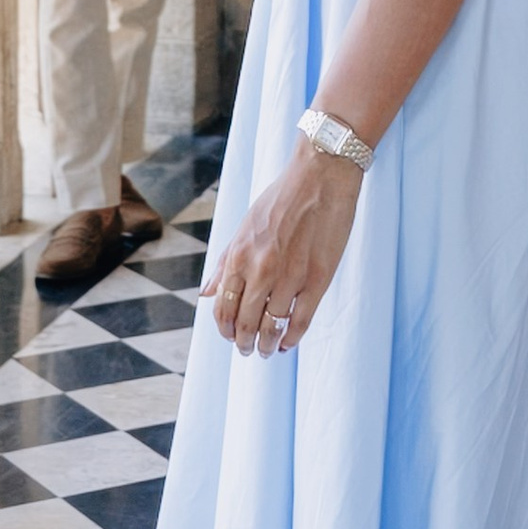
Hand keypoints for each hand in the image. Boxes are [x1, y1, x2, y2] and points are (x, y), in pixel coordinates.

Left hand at [207, 140, 362, 355]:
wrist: (320, 177)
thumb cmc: (281, 199)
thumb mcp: (244, 227)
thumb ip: (225, 262)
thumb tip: (206, 293)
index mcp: (240, 256)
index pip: (223, 307)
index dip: (224, 328)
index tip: (230, 336)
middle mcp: (261, 270)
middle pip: (246, 322)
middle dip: (244, 342)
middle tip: (248, 350)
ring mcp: (291, 276)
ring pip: (273, 327)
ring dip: (267, 345)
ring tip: (268, 351)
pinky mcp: (318, 279)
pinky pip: (301, 320)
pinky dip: (292, 337)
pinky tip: (288, 343)